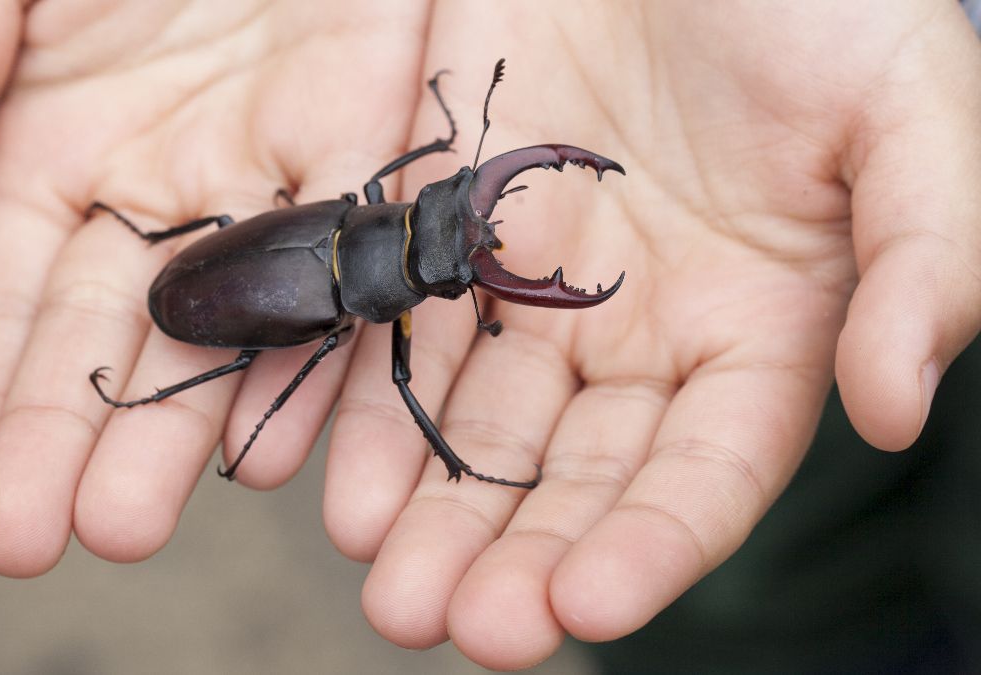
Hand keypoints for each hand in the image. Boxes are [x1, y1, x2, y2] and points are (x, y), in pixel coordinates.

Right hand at [0, 0, 433, 574]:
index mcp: (63, 167)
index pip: (13, 314)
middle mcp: (167, 201)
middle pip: (117, 345)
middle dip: (72, 445)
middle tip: (38, 543)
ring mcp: (270, 185)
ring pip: (233, 330)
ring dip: (186, 430)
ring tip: (131, 524)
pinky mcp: (368, 149)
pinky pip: (347, 261)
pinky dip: (319, 346)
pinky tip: (279, 440)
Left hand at [325, 2, 980, 668]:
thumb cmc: (821, 0)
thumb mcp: (908, 110)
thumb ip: (926, 260)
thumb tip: (897, 411)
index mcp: (755, 329)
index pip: (705, 472)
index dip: (652, 545)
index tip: (586, 606)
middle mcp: (637, 331)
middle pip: (575, 474)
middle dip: (516, 555)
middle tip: (456, 627)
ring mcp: (532, 281)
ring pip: (478, 421)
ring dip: (431, 507)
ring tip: (382, 587)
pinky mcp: (447, 223)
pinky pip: (403, 325)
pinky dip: (370, 402)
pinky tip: (339, 481)